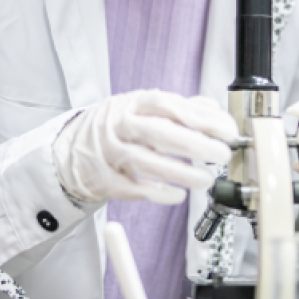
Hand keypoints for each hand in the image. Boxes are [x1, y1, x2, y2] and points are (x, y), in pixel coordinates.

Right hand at [53, 90, 237, 204]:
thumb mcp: (143, 109)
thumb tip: (212, 108)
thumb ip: (179, 109)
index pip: (171, 106)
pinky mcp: (102, 178)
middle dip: (194, 144)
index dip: (201, 118)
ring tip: (206, 180)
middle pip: (158, 132)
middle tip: (221, 154)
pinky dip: (155, 192)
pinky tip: (177, 195)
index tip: (227, 129)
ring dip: (179, 172)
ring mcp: (108, 151)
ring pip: (145, 162)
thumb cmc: (116, 127)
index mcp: (135, 103)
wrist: (70, 149)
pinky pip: (130, 187)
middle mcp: (119, 125)